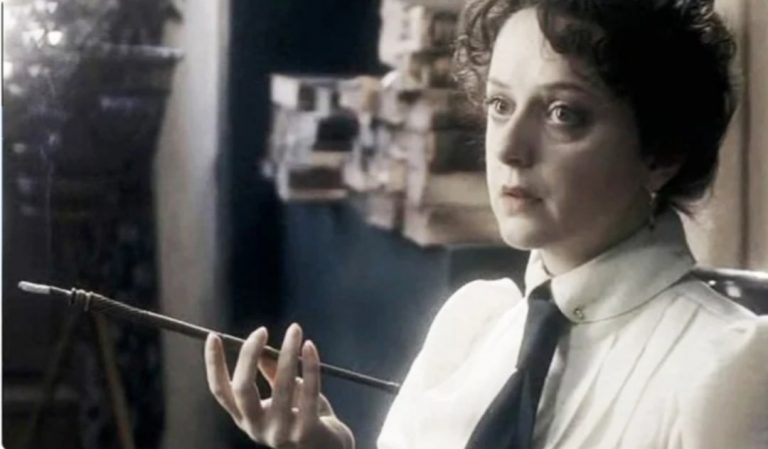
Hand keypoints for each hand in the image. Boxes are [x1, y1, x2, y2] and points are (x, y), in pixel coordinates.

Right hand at [205, 323, 354, 448]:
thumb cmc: (306, 418)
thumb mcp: (285, 395)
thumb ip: (273, 374)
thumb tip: (260, 347)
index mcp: (246, 419)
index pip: (220, 391)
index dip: (213, 364)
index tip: (213, 336)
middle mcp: (257, 429)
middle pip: (243, 389)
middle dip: (249, 355)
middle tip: (261, 331)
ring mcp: (281, 434)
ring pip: (281, 385)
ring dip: (288, 351)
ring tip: (295, 329)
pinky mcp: (307, 432)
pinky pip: (309, 391)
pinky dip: (310, 365)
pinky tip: (310, 346)